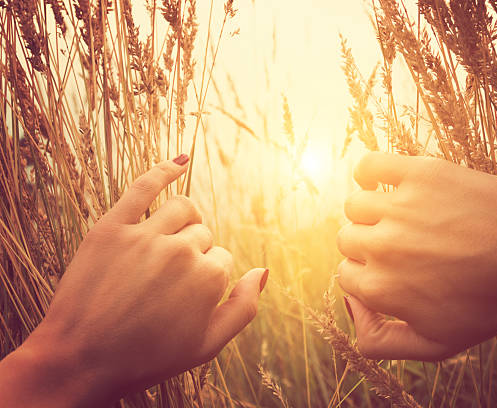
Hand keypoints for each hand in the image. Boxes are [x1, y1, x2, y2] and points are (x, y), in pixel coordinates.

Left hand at [0, 155, 268, 406]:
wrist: (81, 360)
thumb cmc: (147, 356)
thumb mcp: (207, 346)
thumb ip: (244, 307)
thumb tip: (264, 270)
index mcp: (209, 278)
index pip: (221, 258)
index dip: (205, 279)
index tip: (182, 298)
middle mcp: (181, 251)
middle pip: (201, 235)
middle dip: (192, 255)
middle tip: (165, 284)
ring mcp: (145, 235)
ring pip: (183, 209)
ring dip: (185, 221)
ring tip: (171, 240)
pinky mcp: (112, 226)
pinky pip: (144, 186)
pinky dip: (164, 169)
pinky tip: (180, 161)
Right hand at [337, 152, 496, 360]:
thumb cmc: (493, 304)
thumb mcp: (437, 344)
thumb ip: (380, 342)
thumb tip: (350, 308)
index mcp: (380, 288)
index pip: (346, 274)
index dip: (369, 273)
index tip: (394, 268)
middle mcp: (381, 246)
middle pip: (347, 239)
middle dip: (369, 245)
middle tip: (405, 245)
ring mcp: (399, 207)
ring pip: (355, 205)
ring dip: (370, 212)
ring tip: (401, 216)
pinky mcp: (420, 174)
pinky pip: (369, 165)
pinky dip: (368, 172)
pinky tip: (389, 184)